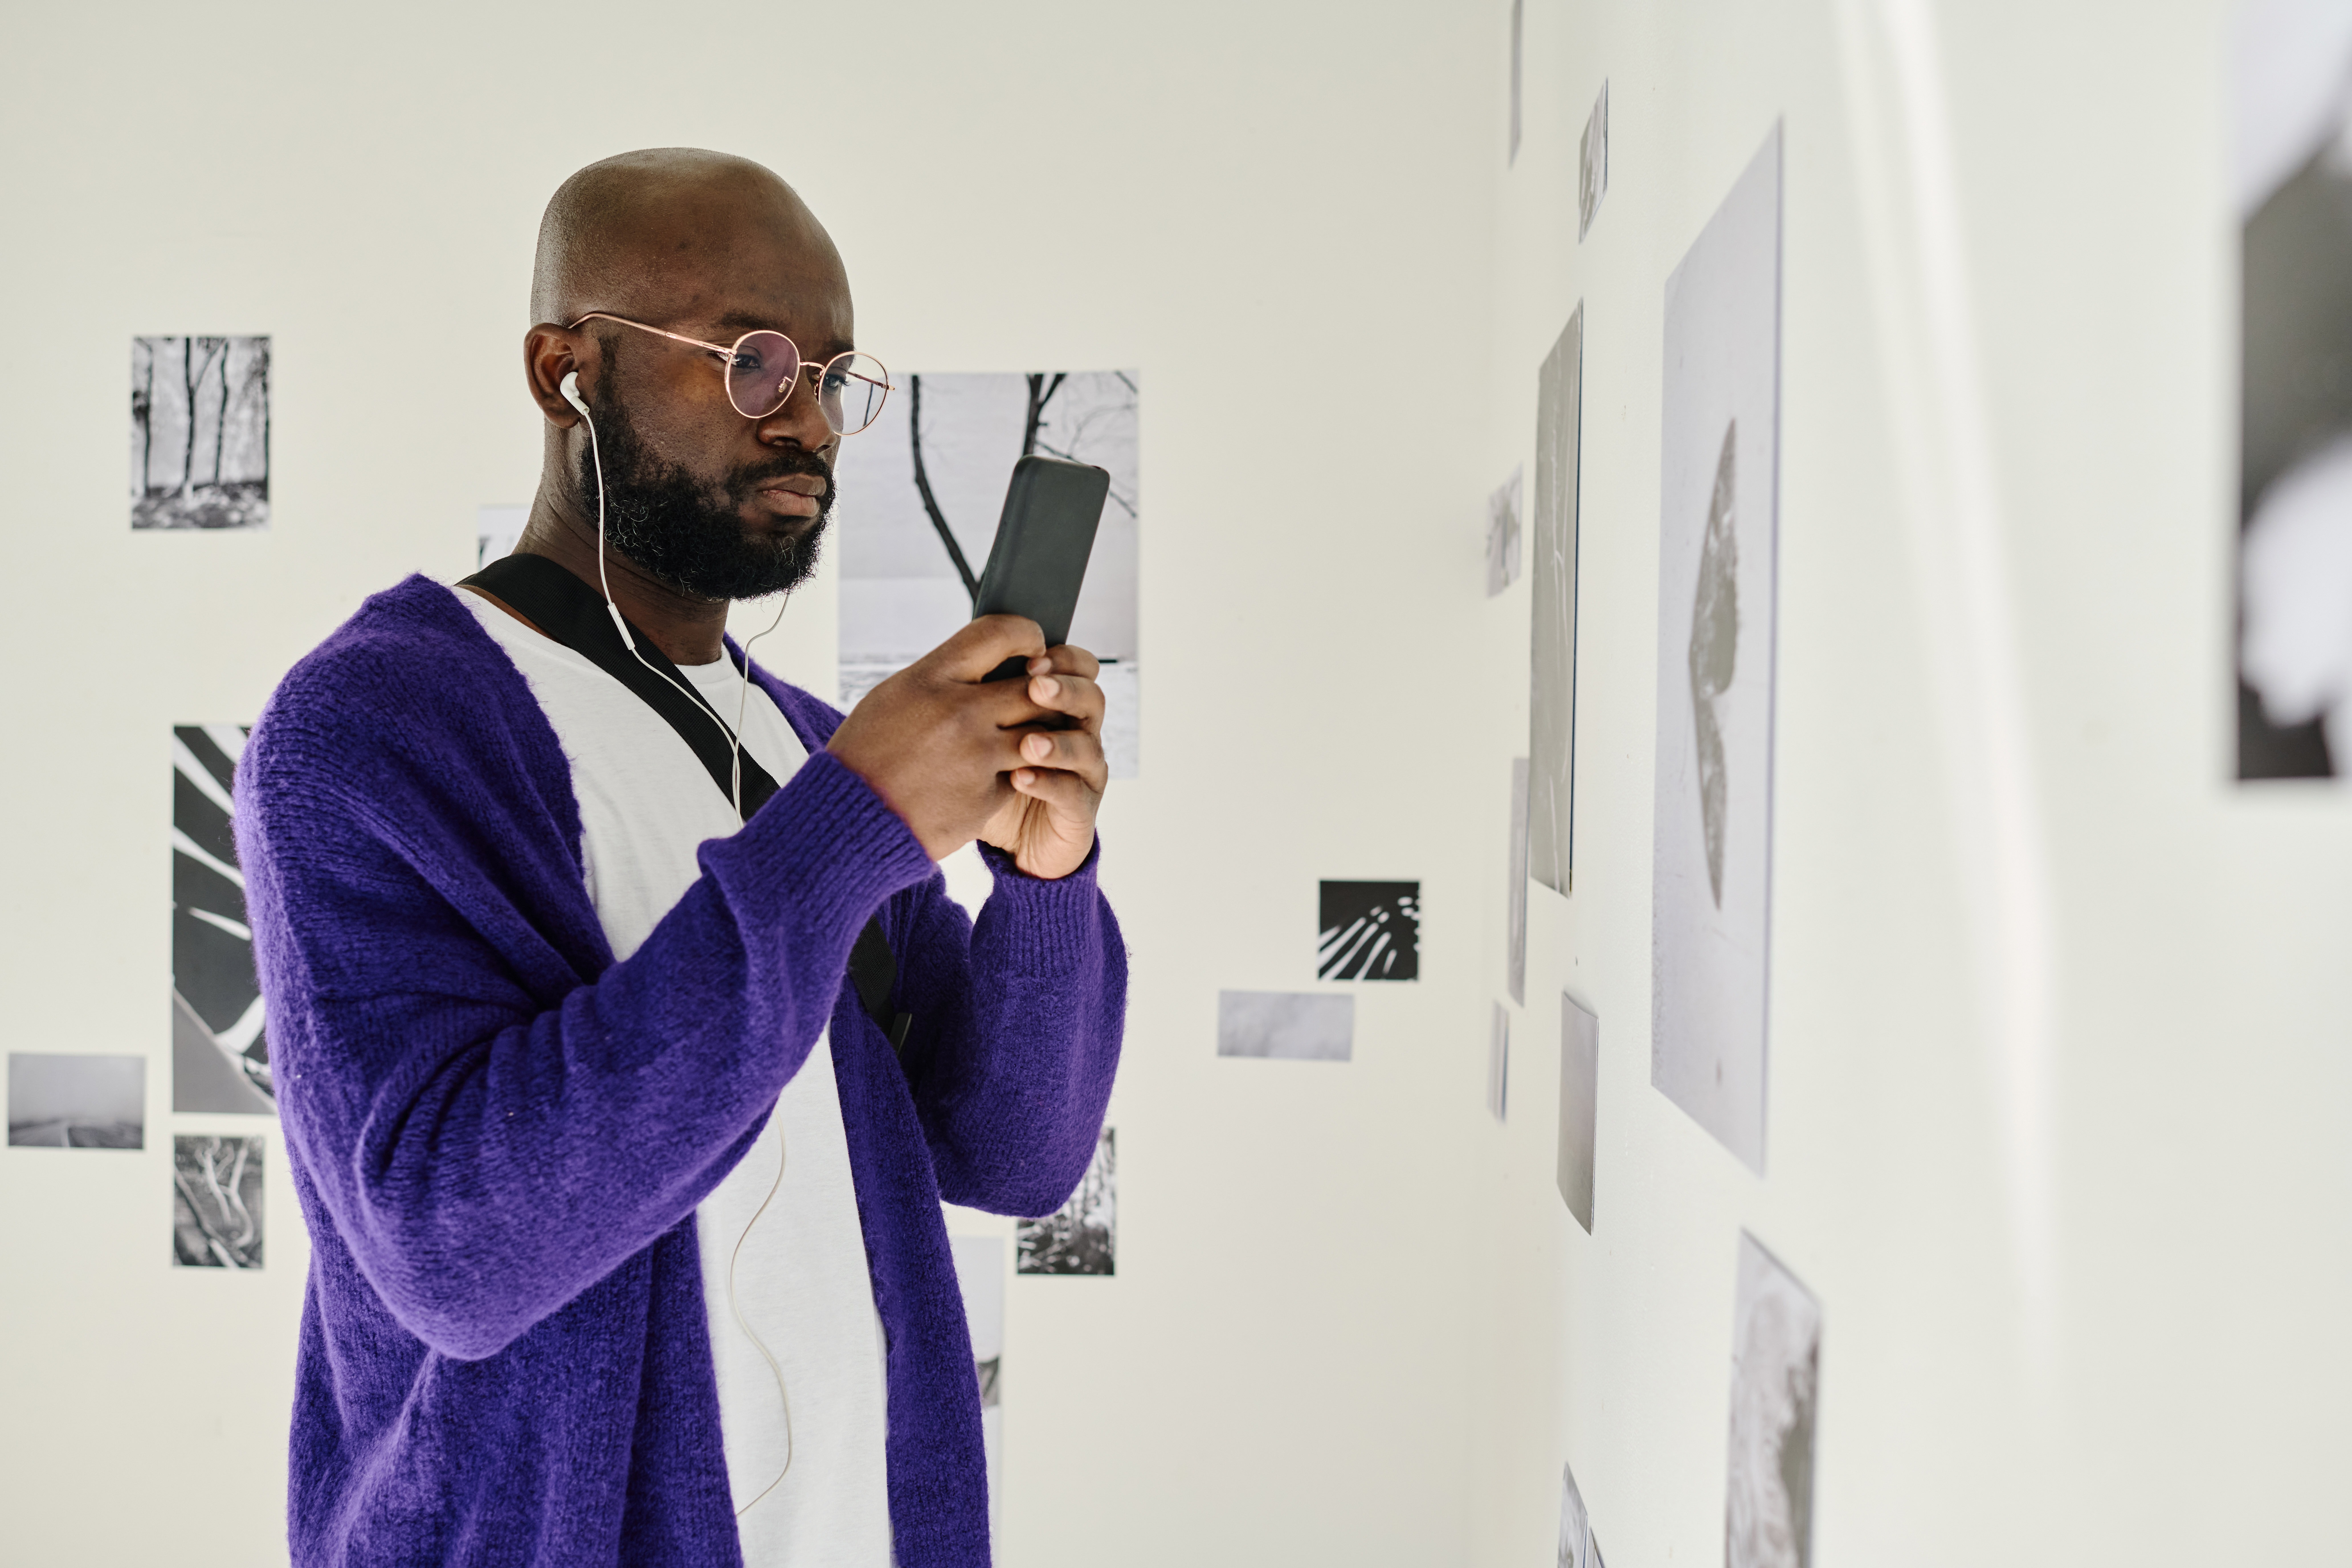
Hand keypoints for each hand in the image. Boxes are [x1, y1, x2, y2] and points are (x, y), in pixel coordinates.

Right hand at [827, 616, 1101, 870]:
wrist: (850, 821)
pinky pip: (1026, 775)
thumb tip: (983, 662)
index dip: (1026, 634)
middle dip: (1044, 690)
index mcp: (933, 678)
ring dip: (1039, 734)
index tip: (1032, 646)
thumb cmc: (867, 755)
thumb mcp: (894, 696)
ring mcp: (979, 756)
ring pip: (1041, 733)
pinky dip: (1018, 774)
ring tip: (1024, 737)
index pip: (1000, 633)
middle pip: (1034, 686)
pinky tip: (993, 776)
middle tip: (1040, 696)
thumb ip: (943, 676)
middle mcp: (961, 712)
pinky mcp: (989, 796)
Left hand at [977, 643, 1106, 879]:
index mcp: (1060, 707)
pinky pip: (1072, 792)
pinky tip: (1020, 778)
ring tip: (1027, 743)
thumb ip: (984, 701)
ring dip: (1058, 742)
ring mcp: (1084, 773)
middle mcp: (1079, 734)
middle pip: (1091, 699)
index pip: (1076, 669)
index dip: (1061, 659)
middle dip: (1065, 690)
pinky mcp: (1081, 810)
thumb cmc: (996, 779)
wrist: (1012, 841)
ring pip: (1087, 746)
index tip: (1030, 658)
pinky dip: (1047, 783)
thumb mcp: (984, 735)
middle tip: (1036, 687)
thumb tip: (959, 662)